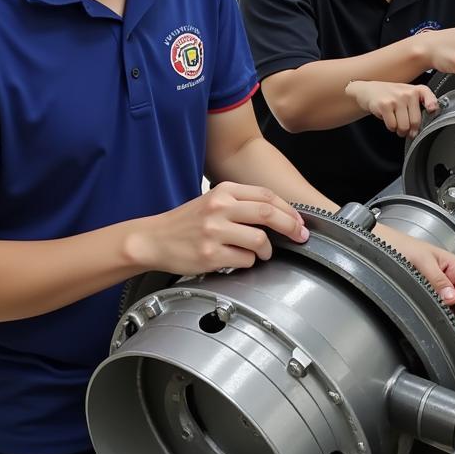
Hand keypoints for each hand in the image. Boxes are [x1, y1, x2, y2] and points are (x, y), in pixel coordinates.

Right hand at [136, 182, 308, 275]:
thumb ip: (241, 204)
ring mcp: (214, 231)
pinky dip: (248, 262)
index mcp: (222, 191)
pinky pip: (245, 260)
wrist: (154, 239)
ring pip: (260, 240)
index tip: (299, 221)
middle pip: (268, 213)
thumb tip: (279, 215)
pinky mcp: (211, 255)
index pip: (266, 195)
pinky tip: (237, 259)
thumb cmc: (186, 223)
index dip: (288, 210)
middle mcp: (219, 208)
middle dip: (291, 227)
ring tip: (260, 253)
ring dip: (266, 250)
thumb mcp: (212, 202)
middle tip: (300, 236)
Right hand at [346, 80, 439, 137]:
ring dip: (399, 130)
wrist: (368, 90)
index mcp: (416, 90)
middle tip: (406, 129)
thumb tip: (418, 130)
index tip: (431, 110)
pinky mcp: (384, 105)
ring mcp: (395, 98)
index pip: (429, 96)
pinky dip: (390, 127)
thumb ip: (418, 108)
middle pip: (415, 121)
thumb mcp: (407, 95)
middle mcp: (407, 93)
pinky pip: (392, 125)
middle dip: (410, 130)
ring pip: (403, 126)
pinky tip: (388, 119)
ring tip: (396, 123)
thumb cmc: (390, 95)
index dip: (432, 105)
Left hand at [375, 224, 454, 334]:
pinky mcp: (437, 293)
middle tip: (451, 336)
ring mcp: (447, 287)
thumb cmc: (402, 245)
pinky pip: (446, 309)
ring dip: (452, 321)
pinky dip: (444, 317)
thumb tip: (450, 298)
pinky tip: (436, 321)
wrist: (384, 242)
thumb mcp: (420, 259)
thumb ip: (437, 279)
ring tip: (442, 330)